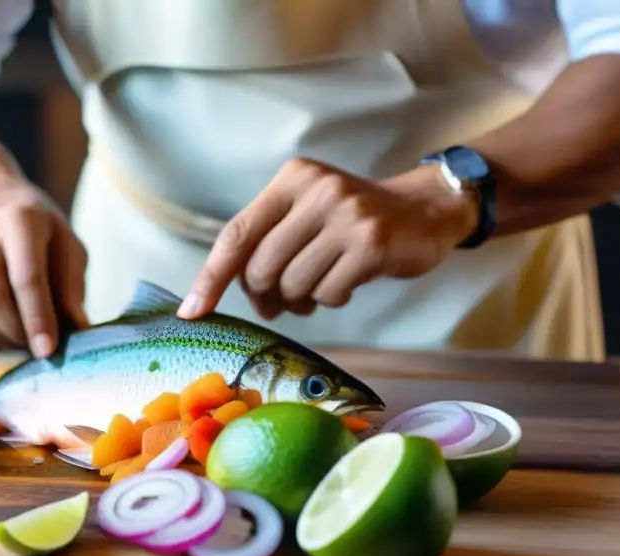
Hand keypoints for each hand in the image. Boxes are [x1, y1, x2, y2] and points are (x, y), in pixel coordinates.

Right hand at [0, 174, 88, 357]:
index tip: (47, 350)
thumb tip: (76, 326)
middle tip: (35, 346)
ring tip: (17, 336)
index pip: (25, 277)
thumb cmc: (35, 236)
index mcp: (18, 219)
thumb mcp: (66, 247)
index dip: (37, 318)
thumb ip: (72, 284)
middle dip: (18, 333)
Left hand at [177, 158, 477, 320]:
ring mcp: (347, 216)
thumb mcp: (306, 212)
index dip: (210, 278)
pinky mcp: (371, 244)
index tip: (193, 312)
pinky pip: (329, 293)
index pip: (236, 234)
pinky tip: (347, 284)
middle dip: (265, 295)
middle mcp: (317, 191)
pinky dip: (332, 299)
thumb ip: (266, 241)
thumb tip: (224, 293)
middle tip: (280, 301)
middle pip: (261, 267)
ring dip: (301, 300)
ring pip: (294, 284)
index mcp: (291, 180)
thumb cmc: (352, 221)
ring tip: (318, 288)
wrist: (426, 210)